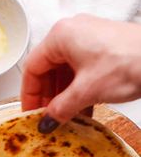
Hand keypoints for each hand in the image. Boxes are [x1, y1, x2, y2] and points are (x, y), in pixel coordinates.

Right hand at [21, 14, 140, 124]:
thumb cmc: (128, 62)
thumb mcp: (86, 91)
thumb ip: (61, 108)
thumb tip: (47, 121)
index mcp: (61, 37)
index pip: (33, 68)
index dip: (29, 95)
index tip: (30, 114)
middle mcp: (72, 34)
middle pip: (48, 71)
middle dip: (48, 98)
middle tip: (47, 120)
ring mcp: (88, 41)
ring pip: (65, 73)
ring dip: (63, 98)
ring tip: (65, 119)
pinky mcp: (101, 51)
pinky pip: (80, 73)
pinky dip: (78, 92)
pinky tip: (82, 111)